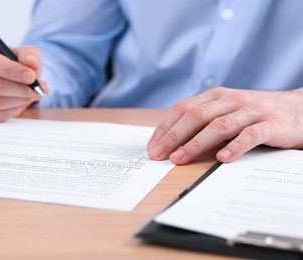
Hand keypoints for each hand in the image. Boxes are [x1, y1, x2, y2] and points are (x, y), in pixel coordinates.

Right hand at [0, 43, 49, 121]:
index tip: (31, 76)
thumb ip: (31, 55)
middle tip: (38, 90)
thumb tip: (31, 64)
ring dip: (19, 101)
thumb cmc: (16, 63)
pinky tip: (22, 103)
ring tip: (33, 95)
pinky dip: (13, 111)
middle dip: (21, 90)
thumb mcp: (26, 54)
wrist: (10, 77)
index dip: (12, 71)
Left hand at [147, 87, 302, 164]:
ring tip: (180, 158)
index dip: (165, 128)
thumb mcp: (227, 113)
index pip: (183, 109)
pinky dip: (235, 147)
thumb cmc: (255, 115)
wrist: (298, 109)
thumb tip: (175, 146)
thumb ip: (204, 124)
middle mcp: (231, 100)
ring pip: (219, 125)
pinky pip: (250, 135)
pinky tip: (222, 158)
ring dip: (196, 143)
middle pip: (196, 116)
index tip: (153, 146)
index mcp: (216, 96)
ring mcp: (251, 111)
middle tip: (159, 155)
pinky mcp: (271, 124)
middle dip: (174, 136)